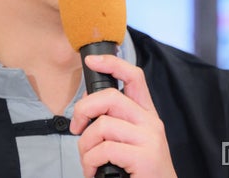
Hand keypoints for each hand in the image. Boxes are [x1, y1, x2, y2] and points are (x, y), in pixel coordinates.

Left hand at [69, 54, 176, 176]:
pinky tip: (93, 172)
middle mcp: (151, 122)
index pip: (134, 77)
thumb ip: (114, 120)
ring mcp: (150, 139)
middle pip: (111, 97)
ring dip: (85, 146)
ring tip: (88, 161)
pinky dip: (90, 162)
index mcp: (147, 115)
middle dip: (84, 110)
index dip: (112, 63)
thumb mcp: (129, 141)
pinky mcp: (145, 157)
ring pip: (102, 125)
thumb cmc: (138, 171)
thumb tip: (87, 102)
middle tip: (76, 129)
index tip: (92, 61)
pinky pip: (104, 149)